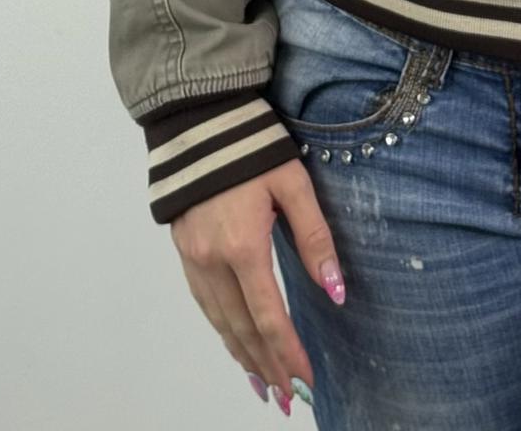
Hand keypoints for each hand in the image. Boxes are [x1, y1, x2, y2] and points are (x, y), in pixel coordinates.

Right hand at [168, 159, 343, 411]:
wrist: (199, 121)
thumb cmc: (253, 146)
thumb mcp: (294, 184)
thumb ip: (315, 238)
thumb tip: (336, 290)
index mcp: (243, 246)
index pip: (269, 316)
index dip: (288, 353)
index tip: (305, 382)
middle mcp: (212, 260)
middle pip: (241, 329)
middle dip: (266, 367)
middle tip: (287, 399)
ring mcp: (193, 258)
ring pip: (219, 321)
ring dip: (242, 356)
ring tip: (262, 384)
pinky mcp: (184, 250)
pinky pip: (204, 303)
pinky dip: (221, 330)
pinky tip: (234, 342)